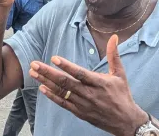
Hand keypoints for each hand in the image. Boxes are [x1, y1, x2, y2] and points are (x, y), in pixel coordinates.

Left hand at [31, 35, 147, 135]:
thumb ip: (114, 55)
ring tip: (33, 73)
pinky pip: (63, 104)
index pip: (80, 73)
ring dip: (46, 82)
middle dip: (48, 73)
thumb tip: (114, 37)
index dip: (67, 66)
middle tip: (34, 64)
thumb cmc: (122, 95)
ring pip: (61, 92)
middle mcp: (89, 94)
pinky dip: (52, 96)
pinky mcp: (80, 112)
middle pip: (65, 82)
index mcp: (99, 82)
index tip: (54, 58)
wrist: (125, 121)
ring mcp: (83, 104)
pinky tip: (42, 88)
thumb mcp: (120, 74)